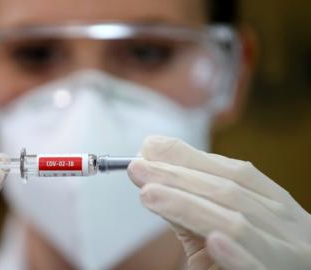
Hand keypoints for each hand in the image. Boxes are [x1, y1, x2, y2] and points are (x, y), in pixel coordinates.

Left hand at [128, 136, 310, 269]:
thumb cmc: (248, 257)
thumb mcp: (221, 227)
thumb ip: (192, 205)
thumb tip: (150, 172)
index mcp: (274, 204)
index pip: (233, 172)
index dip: (190, 157)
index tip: (150, 148)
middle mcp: (285, 224)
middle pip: (228, 192)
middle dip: (177, 176)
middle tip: (137, 167)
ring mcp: (287, 253)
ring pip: (235, 223)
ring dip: (187, 205)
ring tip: (148, 194)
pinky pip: (256, 266)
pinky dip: (235, 253)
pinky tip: (211, 241)